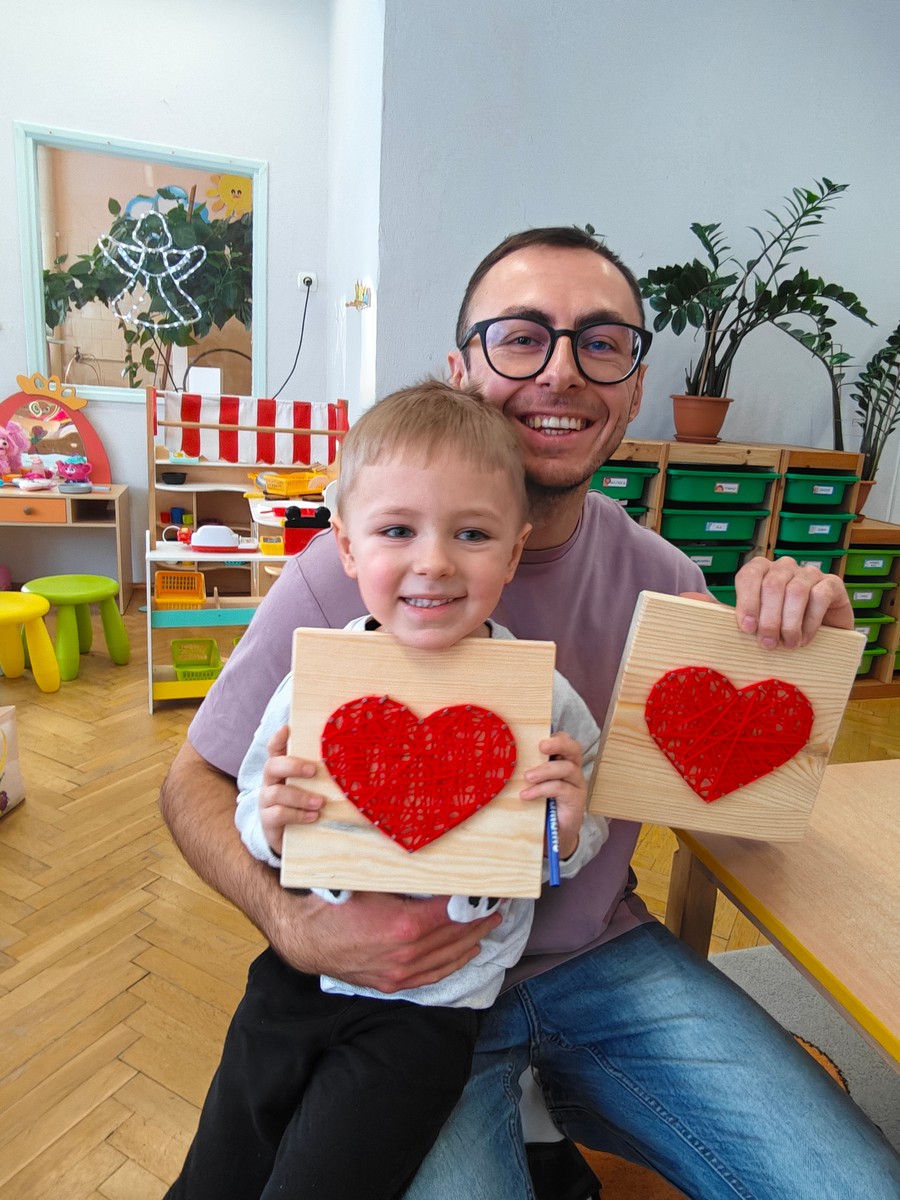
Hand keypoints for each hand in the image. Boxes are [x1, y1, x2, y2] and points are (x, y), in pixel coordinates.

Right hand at [162, 741, 500, 987]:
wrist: (305, 939)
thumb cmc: (335, 904)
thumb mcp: (370, 881)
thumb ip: (402, 873)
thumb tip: (429, 851)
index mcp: (406, 926)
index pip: (454, 912)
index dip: (474, 900)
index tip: (490, 888)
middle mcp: (408, 953)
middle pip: (457, 935)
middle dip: (480, 918)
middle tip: (499, 904)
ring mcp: (401, 972)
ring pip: (449, 957)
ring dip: (473, 940)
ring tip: (490, 923)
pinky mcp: (393, 984)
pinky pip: (434, 976)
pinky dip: (453, 963)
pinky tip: (467, 952)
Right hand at [258, 725, 324, 855]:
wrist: (295, 838)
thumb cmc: (307, 805)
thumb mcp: (313, 787)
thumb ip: (321, 774)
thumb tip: (349, 757)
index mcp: (282, 770)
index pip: (274, 749)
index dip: (278, 739)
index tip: (287, 728)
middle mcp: (270, 782)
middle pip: (272, 766)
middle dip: (293, 766)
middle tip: (313, 770)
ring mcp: (266, 801)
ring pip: (276, 793)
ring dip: (301, 797)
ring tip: (321, 802)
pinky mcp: (268, 821)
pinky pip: (278, 814)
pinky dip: (298, 815)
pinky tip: (313, 816)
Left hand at [520, 731, 585, 858]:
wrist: (554, 835)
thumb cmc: (541, 805)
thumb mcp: (533, 783)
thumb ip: (527, 769)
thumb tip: (501, 756)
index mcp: (563, 761)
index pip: (566, 741)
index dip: (556, 737)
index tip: (538, 738)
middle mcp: (573, 770)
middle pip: (574, 749)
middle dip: (558, 744)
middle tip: (541, 746)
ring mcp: (577, 785)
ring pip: (567, 768)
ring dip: (545, 770)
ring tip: (527, 777)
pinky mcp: (576, 800)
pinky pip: (561, 788)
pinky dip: (542, 790)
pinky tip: (527, 795)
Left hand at [683, 555, 852, 649]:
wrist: (819, 640)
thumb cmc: (777, 628)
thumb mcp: (747, 621)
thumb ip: (718, 610)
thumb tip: (683, 596)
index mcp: (760, 570)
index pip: (749, 574)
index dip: (746, 600)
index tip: (746, 628)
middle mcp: (784, 567)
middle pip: (773, 584)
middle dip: (768, 618)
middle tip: (766, 645)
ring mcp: (810, 573)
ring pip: (796, 590)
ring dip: (790, 623)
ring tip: (787, 645)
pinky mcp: (832, 584)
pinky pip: (820, 596)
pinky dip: (811, 621)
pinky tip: (805, 639)